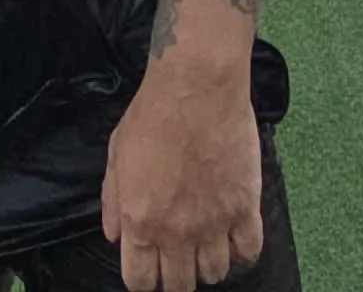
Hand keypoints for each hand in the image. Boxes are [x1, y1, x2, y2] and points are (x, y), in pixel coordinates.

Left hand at [100, 68, 263, 291]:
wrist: (196, 90)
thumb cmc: (152, 117)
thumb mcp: (115, 157)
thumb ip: (113, 202)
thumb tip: (114, 235)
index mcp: (140, 223)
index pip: (140, 280)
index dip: (143, 282)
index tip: (148, 272)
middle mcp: (177, 233)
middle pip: (179, 285)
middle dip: (175, 280)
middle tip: (177, 262)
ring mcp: (214, 224)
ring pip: (215, 273)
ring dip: (208, 265)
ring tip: (206, 246)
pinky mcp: (245, 208)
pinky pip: (249, 250)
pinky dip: (243, 251)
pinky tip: (235, 238)